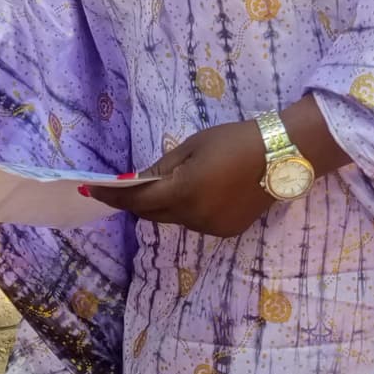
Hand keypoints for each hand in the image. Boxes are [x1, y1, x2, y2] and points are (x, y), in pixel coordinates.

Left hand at [86, 121, 274, 237]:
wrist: (281, 156)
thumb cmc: (233, 141)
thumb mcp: (192, 146)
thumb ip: (161, 167)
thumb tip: (137, 181)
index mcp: (183, 192)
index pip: (137, 199)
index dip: (112, 196)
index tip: (91, 191)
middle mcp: (193, 217)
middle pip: (151, 214)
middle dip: (135, 202)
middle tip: (124, 188)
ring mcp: (210, 228)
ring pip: (173, 220)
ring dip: (163, 206)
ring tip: (172, 184)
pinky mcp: (225, 232)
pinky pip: (194, 223)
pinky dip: (187, 211)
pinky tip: (200, 193)